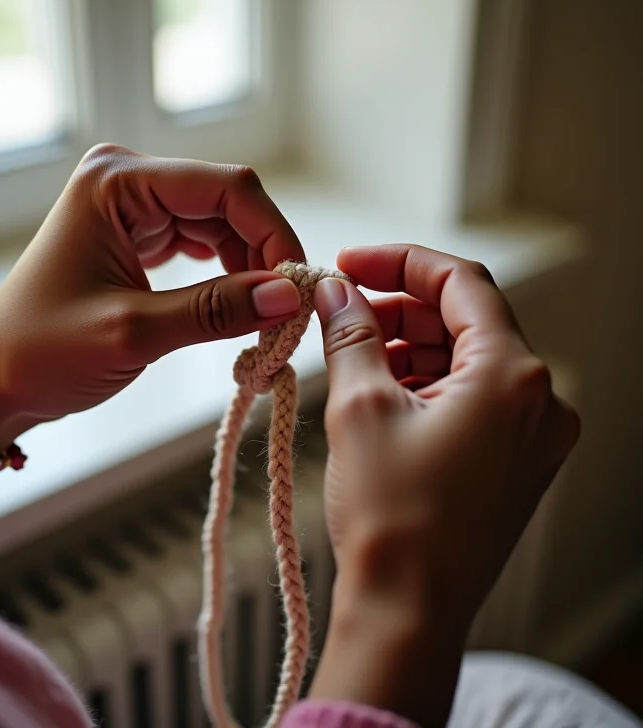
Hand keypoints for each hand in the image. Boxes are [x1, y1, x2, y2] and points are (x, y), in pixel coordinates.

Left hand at [0, 146, 304, 474]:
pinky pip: (201, 244)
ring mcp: (132, 207)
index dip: (273, 234)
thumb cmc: (43, 353)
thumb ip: (217, 310)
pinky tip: (238, 304)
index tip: (296, 289)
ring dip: (249, 268)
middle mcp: (126, 181)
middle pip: (228, 203)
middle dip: (263, 255)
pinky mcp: (137, 235)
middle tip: (287, 313)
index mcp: (117, 182)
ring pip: (220, 225)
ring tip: (265, 316)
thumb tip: (291, 297)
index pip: (228, 187)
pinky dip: (226, 274)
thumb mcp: (135, 332)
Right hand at [309, 245, 579, 725]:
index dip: (399, 263)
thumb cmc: (390, 518)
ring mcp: (530, 435)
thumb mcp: (359, 407)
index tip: (350, 264)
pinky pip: (470, 398)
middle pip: (464, 320)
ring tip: (352, 359)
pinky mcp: (512, 460)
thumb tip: (336, 291)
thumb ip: (351, 334)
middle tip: (341, 313)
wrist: (407, 610)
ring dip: (409, 348)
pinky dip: (426, 384)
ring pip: (466, 359)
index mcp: (512, 377)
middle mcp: (537, 401)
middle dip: (398, 311)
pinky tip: (380, 393)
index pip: (460, 282)